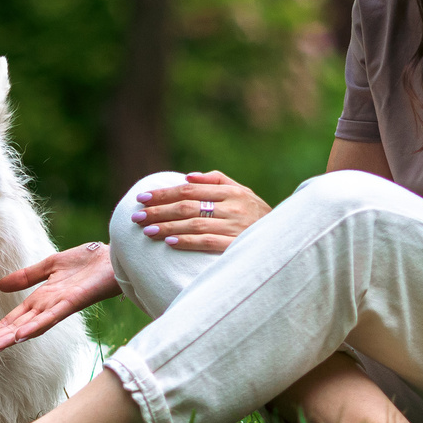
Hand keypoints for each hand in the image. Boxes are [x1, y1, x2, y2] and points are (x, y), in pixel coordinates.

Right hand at [0, 242, 119, 355]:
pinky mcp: (73, 302)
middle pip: (17, 326)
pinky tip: (22, 335)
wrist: (113, 258)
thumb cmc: (87, 262)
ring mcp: (59, 307)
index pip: (13, 319)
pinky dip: (36, 325)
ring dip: (11, 337)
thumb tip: (1, 285)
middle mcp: (47, 307)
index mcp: (41, 300)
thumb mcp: (49, 266)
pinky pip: (52, 316)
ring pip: (31, 325)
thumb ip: (27, 276)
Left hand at [129, 171, 271, 253]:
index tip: (142, 197)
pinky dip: (187, 242)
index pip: (189, 189)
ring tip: (146, 230)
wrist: (286, 240)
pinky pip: (208, 242)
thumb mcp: (243, 192)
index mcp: (232, 191)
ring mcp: (235, 226)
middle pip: (187, 205)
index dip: (164, 193)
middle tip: (136, 215)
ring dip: (167, 227)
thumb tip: (188, 177)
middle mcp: (232, 206)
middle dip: (159, 210)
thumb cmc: (258, 215)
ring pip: (194, 224)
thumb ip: (217, 181)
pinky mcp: (237, 246)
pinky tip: (170, 243)